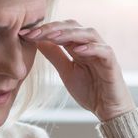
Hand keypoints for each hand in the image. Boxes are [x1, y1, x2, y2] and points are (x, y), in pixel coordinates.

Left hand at [20, 20, 135, 121]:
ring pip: (88, 33)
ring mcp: (102, 52)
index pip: (61, 30)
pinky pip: (104, 50)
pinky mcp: (112, 63)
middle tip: (34, 33)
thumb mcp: (66, 72)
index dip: (44, 29)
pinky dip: (91, 48)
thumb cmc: (90, 90)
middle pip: (73, 26)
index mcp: (79, 46)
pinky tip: (78, 50)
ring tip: (53, 37)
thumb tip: (38, 41)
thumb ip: (55, 55)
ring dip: (70, 34)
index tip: (24, 34)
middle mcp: (91, 44)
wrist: (108, 110)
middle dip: (53, 28)